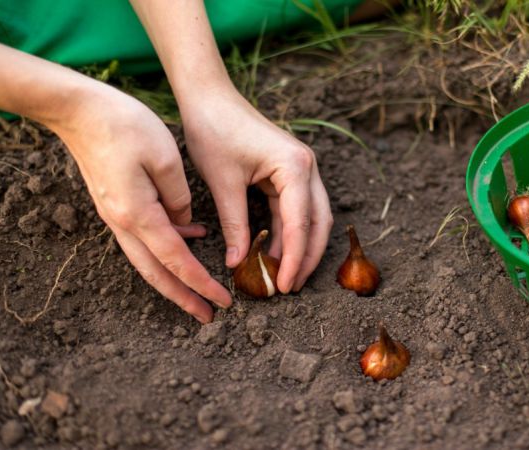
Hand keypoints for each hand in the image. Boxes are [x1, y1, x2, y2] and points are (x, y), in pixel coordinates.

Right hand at [54, 83, 230, 322]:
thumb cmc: (125, 126)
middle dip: (184, 298)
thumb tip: (187, 224)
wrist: (79, 110)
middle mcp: (123, 222)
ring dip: (174, 279)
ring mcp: (116, 215)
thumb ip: (180, 198)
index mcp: (139, 214)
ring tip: (199, 291)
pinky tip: (191, 237)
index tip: (223, 301)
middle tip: (208, 316)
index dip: (201, 284)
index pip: (176, 261)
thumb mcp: (166, 158)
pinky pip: (143, 237)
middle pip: (156, 273)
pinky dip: (166, 248)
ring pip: (147, 260)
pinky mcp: (116, 205)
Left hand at [180, 90, 332, 292]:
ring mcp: (301, 168)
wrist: (209, 97)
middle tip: (291, 287)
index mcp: (294, 167)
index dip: (294, 258)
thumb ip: (235, 225)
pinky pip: (296, 208)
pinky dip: (288, 232)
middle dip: (308, 257)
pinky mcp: (289, 171)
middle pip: (319, 222)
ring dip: (300, 246)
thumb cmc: (214, 131)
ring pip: (312, 217)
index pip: (300, 223)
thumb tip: (239, 263)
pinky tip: (275, 252)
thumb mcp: (223, 183)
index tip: (286, 285)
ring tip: (285, 276)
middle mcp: (307, 167)